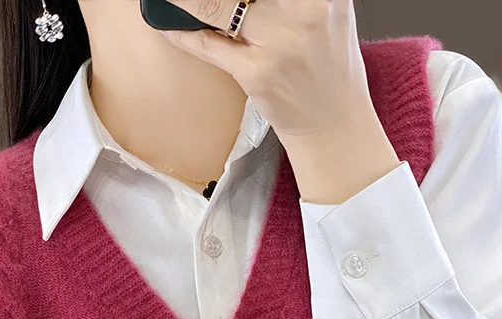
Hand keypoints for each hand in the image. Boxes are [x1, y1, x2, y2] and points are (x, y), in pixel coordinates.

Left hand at [159, 0, 401, 203]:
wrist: (334, 124)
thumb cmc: (327, 65)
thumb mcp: (325, 10)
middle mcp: (307, 8)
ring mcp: (280, 42)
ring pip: (215, 4)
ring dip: (183, 0)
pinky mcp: (258, 73)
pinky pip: (208, 45)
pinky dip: (183, 33)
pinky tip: (167, 25)